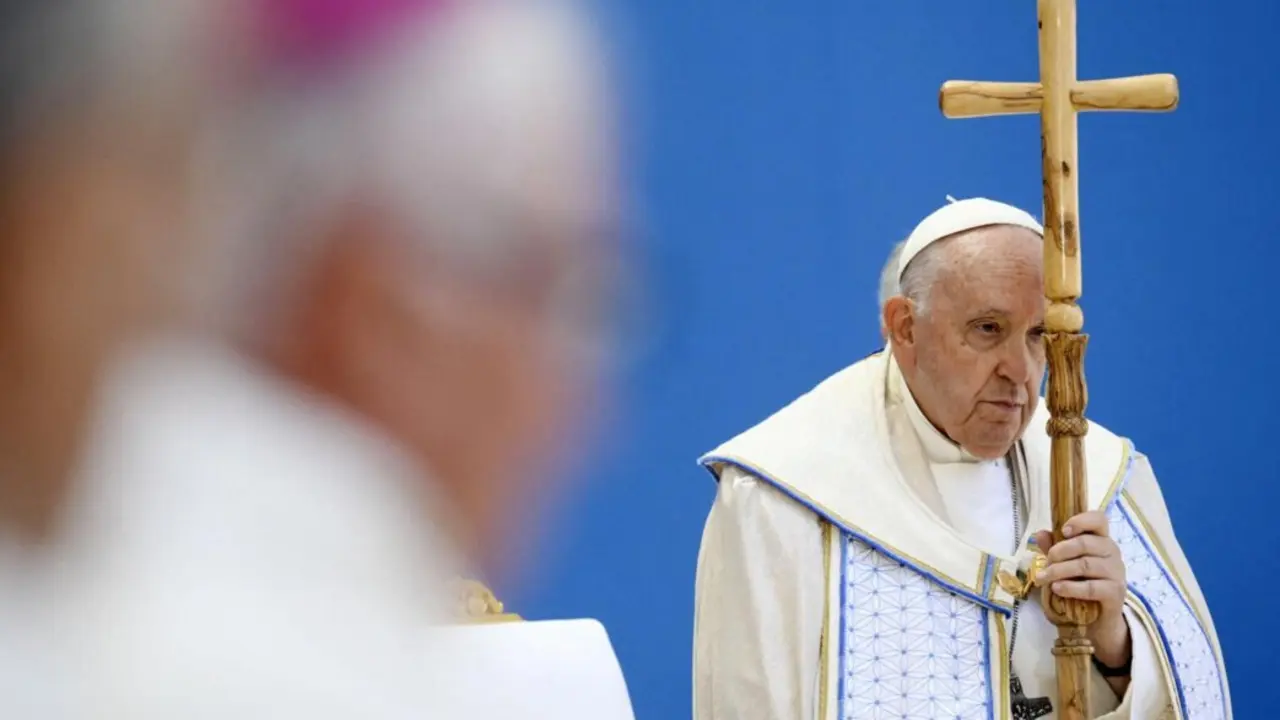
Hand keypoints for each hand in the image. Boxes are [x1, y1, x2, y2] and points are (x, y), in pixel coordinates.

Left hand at [1033, 511, 1130, 669]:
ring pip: (1086, 565)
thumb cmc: (1080, 586)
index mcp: (1101, 540)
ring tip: (1043, 578)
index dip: (1082, 520)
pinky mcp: (1115, 593)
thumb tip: (1040, 533)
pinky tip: (1057, 589)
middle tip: (1045, 562)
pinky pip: (1092, 587)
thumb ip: (1053, 548)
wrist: (1098, 621)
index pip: (1099, 519)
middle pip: (1086, 543)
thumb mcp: (1064, 565)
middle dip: (1059, 551)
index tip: (1064, 530)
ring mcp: (1117, 573)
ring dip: (1059, 570)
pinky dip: (1071, 587)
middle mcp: (1112, 553)